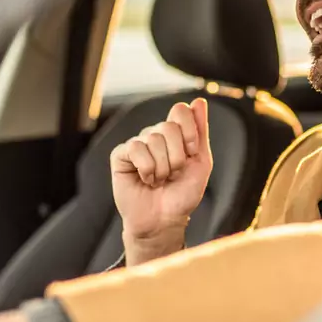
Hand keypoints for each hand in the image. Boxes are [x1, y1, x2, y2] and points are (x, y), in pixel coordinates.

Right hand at [111, 98, 211, 264]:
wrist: (164, 220)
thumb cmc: (182, 194)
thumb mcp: (201, 162)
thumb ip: (200, 132)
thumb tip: (199, 101)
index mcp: (175, 134)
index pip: (180, 111)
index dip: (189, 132)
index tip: (191, 153)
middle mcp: (155, 135)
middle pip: (168, 126)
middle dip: (177, 157)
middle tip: (174, 174)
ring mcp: (138, 144)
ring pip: (153, 139)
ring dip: (162, 168)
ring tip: (160, 180)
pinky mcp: (121, 155)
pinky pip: (135, 148)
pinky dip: (146, 169)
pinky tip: (146, 180)